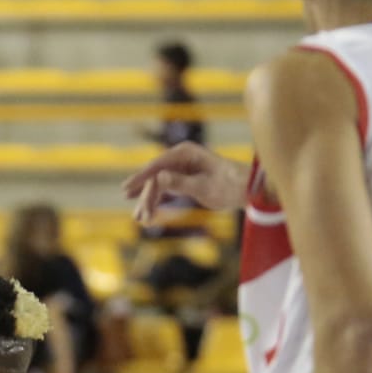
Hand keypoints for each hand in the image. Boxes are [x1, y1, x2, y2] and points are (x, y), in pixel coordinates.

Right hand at [122, 142, 246, 222]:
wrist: (245, 190)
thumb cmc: (229, 185)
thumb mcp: (205, 187)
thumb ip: (181, 183)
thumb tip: (159, 179)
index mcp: (186, 153)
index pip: (157, 165)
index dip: (140, 178)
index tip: (126, 190)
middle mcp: (180, 158)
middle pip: (155, 177)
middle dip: (145, 196)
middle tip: (137, 215)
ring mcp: (180, 169)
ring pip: (158, 186)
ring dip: (149, 202)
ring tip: (140, 219)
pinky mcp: (183, 179)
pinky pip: (164, 191)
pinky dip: (157, 202)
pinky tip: (148, 214)